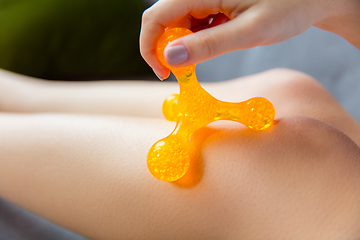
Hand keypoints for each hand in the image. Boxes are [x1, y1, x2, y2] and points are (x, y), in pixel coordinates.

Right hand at [140, 0, 358, 79]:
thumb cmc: (289, 7)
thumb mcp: (249, 31)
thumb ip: (208, 45)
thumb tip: (169, 57)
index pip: (156, 16)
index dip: (151, 47)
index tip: (163, 73)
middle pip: (162, 20)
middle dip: (165, 49)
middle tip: (182, 74)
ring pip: (175, 23)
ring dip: (181, 47)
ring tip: (202, 60)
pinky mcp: (212, 4)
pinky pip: (192, 23)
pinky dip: (194, 41)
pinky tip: (213, 45)